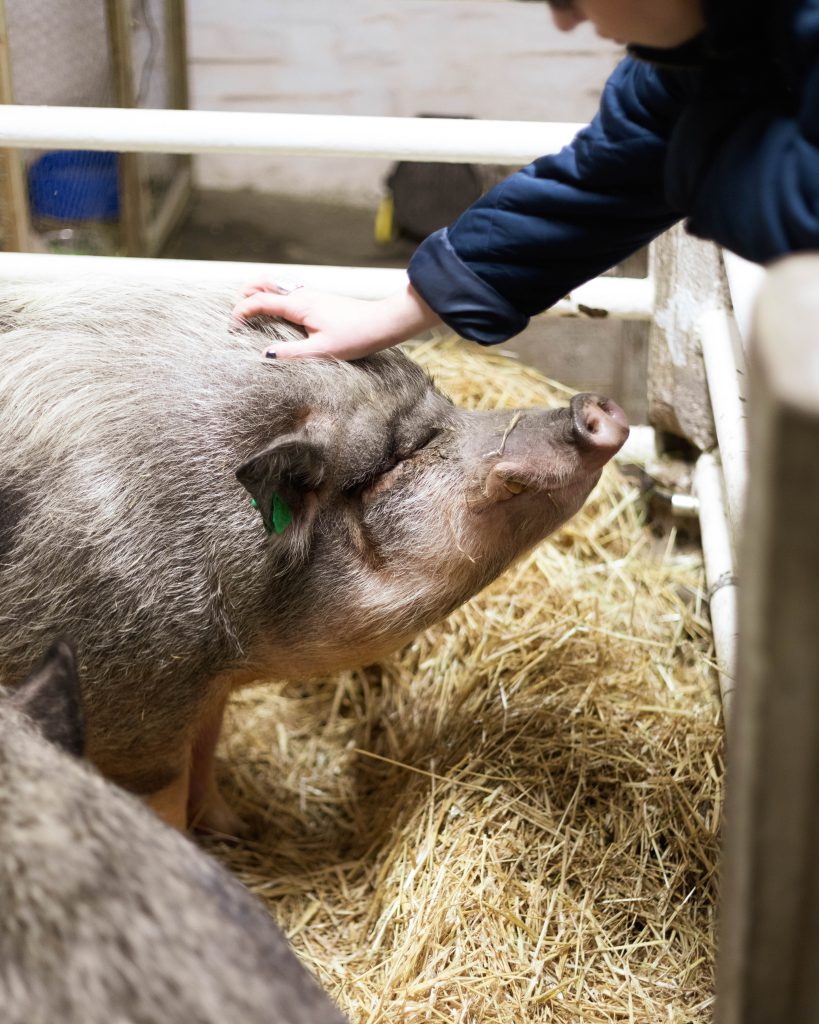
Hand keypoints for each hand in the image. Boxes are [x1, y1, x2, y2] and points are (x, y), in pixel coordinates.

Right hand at [231, 278, 441, 360]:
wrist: (383, 323)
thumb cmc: (356, 336)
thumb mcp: (322, 351)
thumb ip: (292, 353)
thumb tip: (264, 356)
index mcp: (298, 305)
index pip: (258, 301)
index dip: (240, 312)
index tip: (230, 328)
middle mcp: (301, 295)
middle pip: (262, 284)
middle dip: (244, 296)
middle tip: (235, 317)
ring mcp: (309, 295)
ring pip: (275, 286)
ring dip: (258, 295)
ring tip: (248, 314)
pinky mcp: (317, 300)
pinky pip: (287, 293)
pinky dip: (272, 298)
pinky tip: (275, 315)